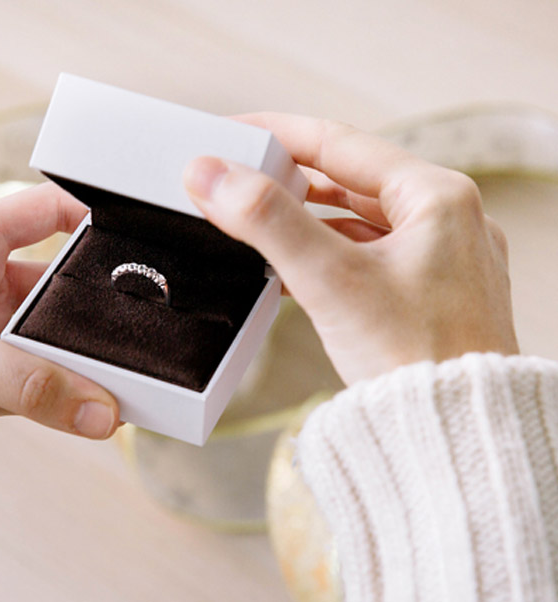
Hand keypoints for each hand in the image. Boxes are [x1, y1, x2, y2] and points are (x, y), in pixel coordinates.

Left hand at [0, 183, 119, 437]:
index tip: (135, 239)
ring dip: (79, 361)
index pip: (42, 213)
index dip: (87, 216)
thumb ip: (29, 384)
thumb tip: (101, 412)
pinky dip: (60, 396)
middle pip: (56, 287)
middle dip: (93, 309)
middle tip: (141, 326)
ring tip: (126, 379)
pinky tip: (92, 408)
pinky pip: (33, 384)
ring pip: (48, 342)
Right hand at [184, 113, 518, 385]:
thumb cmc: (416, 362)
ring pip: (358, 219)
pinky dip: (326, 254)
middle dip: (288, 178)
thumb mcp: (330, 280)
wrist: (456, 440)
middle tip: (236, 178)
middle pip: (350, 179)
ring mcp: (443, 258)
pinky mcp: (431, 294)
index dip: (277, 133)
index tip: (232, 131)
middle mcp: (448, 220)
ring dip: (305, 218)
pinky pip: (368, 256)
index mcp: (438, 197)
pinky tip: (290, 268)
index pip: (340, 142)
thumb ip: (266, 221)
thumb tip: (210, 174)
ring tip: (254, 221)